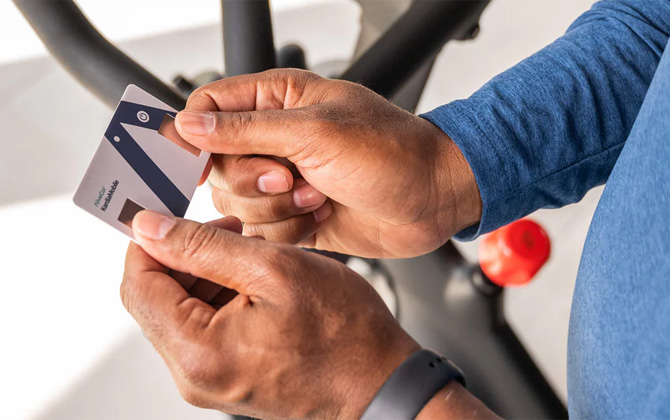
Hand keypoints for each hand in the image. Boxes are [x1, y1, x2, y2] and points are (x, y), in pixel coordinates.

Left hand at [122, 210, 419, 418]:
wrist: (381, 381)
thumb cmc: (344, 334)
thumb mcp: (273, 268)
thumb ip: (203, 246)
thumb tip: (151, 229)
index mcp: (198, 351)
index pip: (138, 284)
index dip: (149, 240)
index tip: (167, 216)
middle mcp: (196, 374)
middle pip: (157, 299)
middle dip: (184, 255)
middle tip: (227, 229)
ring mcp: (211, 380)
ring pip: (182, 311)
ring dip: (206, 274)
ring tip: (252, 255)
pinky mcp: (228, 377)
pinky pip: (205, 329)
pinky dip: (222, 297)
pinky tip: (256, 282)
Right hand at [175, 69, 480, 257]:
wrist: (433, 199)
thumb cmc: (392, 152)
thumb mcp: (316, 132)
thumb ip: (246, 130)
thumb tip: (189, 125)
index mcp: (278, 101)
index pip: (208, 109)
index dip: (194, 136)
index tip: (198, 163)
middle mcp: (275, 140)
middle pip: (218, 166)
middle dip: (253, 180)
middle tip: (291, 176)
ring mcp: (283, 181)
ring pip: (236, 203)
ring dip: (276, 207)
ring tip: (317, 196)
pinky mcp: (293, 216)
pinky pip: (261, 230)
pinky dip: (288, 230)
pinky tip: (321, 216)